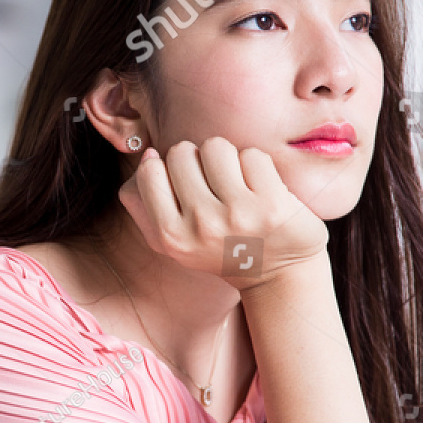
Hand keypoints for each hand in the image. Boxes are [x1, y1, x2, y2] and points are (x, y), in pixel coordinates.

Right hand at [118, 137, 327, 288]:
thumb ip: (143, 202)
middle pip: (180, 153)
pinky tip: (260, 189)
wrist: (279, 275)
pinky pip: (252, 155)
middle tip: (213, 183)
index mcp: (171, 237)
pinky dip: (256, 166)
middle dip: (195, 160)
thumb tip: (148, 154)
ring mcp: (238, 214)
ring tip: (235, 182)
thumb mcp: (171, 241)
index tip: (183, 184)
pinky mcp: (272, 203)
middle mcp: (202, 226)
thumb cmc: (220, 249)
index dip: (166, 169)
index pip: (149, 172)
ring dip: (226, 157)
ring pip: (215, 147)